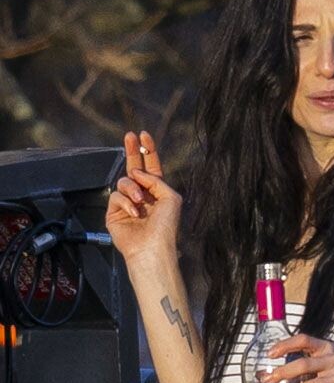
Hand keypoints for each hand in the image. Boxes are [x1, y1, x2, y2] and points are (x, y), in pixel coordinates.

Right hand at [105, 130, 182, 265]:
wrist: (152, 248)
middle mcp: (142, 196)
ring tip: (140, 200)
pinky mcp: (114, 213)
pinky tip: (134, 213)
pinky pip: (115, 196)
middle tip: (129, 136)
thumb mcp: (171, 197)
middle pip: (134, 168)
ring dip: (133, 188)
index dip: (148, 151)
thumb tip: (136, 173)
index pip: (151, 168)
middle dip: (132, 151)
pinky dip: (125, 202)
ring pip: (123, 181)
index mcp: (157, 192)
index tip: (144, 135)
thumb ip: (155, 179)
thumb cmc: (166, 226)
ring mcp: (127, 204)